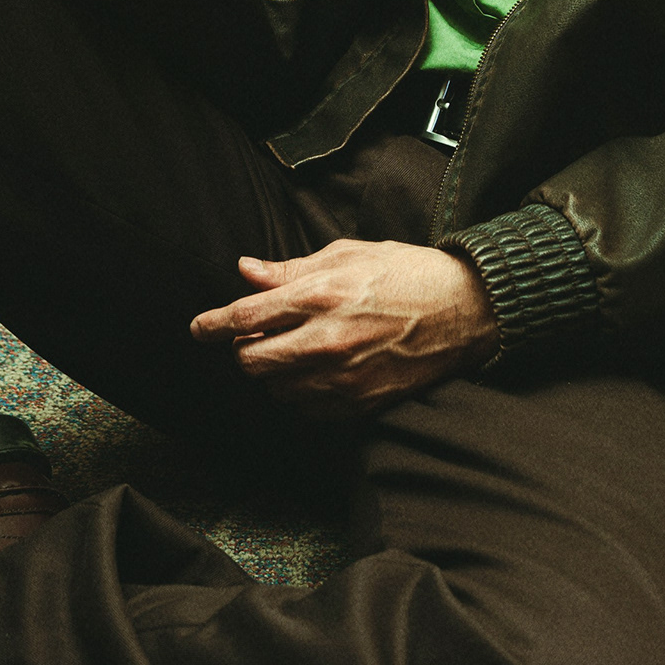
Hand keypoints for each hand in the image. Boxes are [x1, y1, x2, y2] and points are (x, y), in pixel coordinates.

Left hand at [190, 240, 499, 416]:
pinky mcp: (361, 402)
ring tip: (297, 349)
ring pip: (277, 389)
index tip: (199, 329)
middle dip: (246, 349)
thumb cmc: (407, 273)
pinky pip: (308, 410)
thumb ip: (291, 270)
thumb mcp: (348, 255)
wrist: (465, 310)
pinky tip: (320, 371)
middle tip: (257, 336)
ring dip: (275, 372)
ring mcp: (345, 377)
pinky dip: (303, 393)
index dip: (213, 325)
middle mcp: (327, 340)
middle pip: (253, 361)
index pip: (246, 318)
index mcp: (321, 295)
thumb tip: (246, 272)